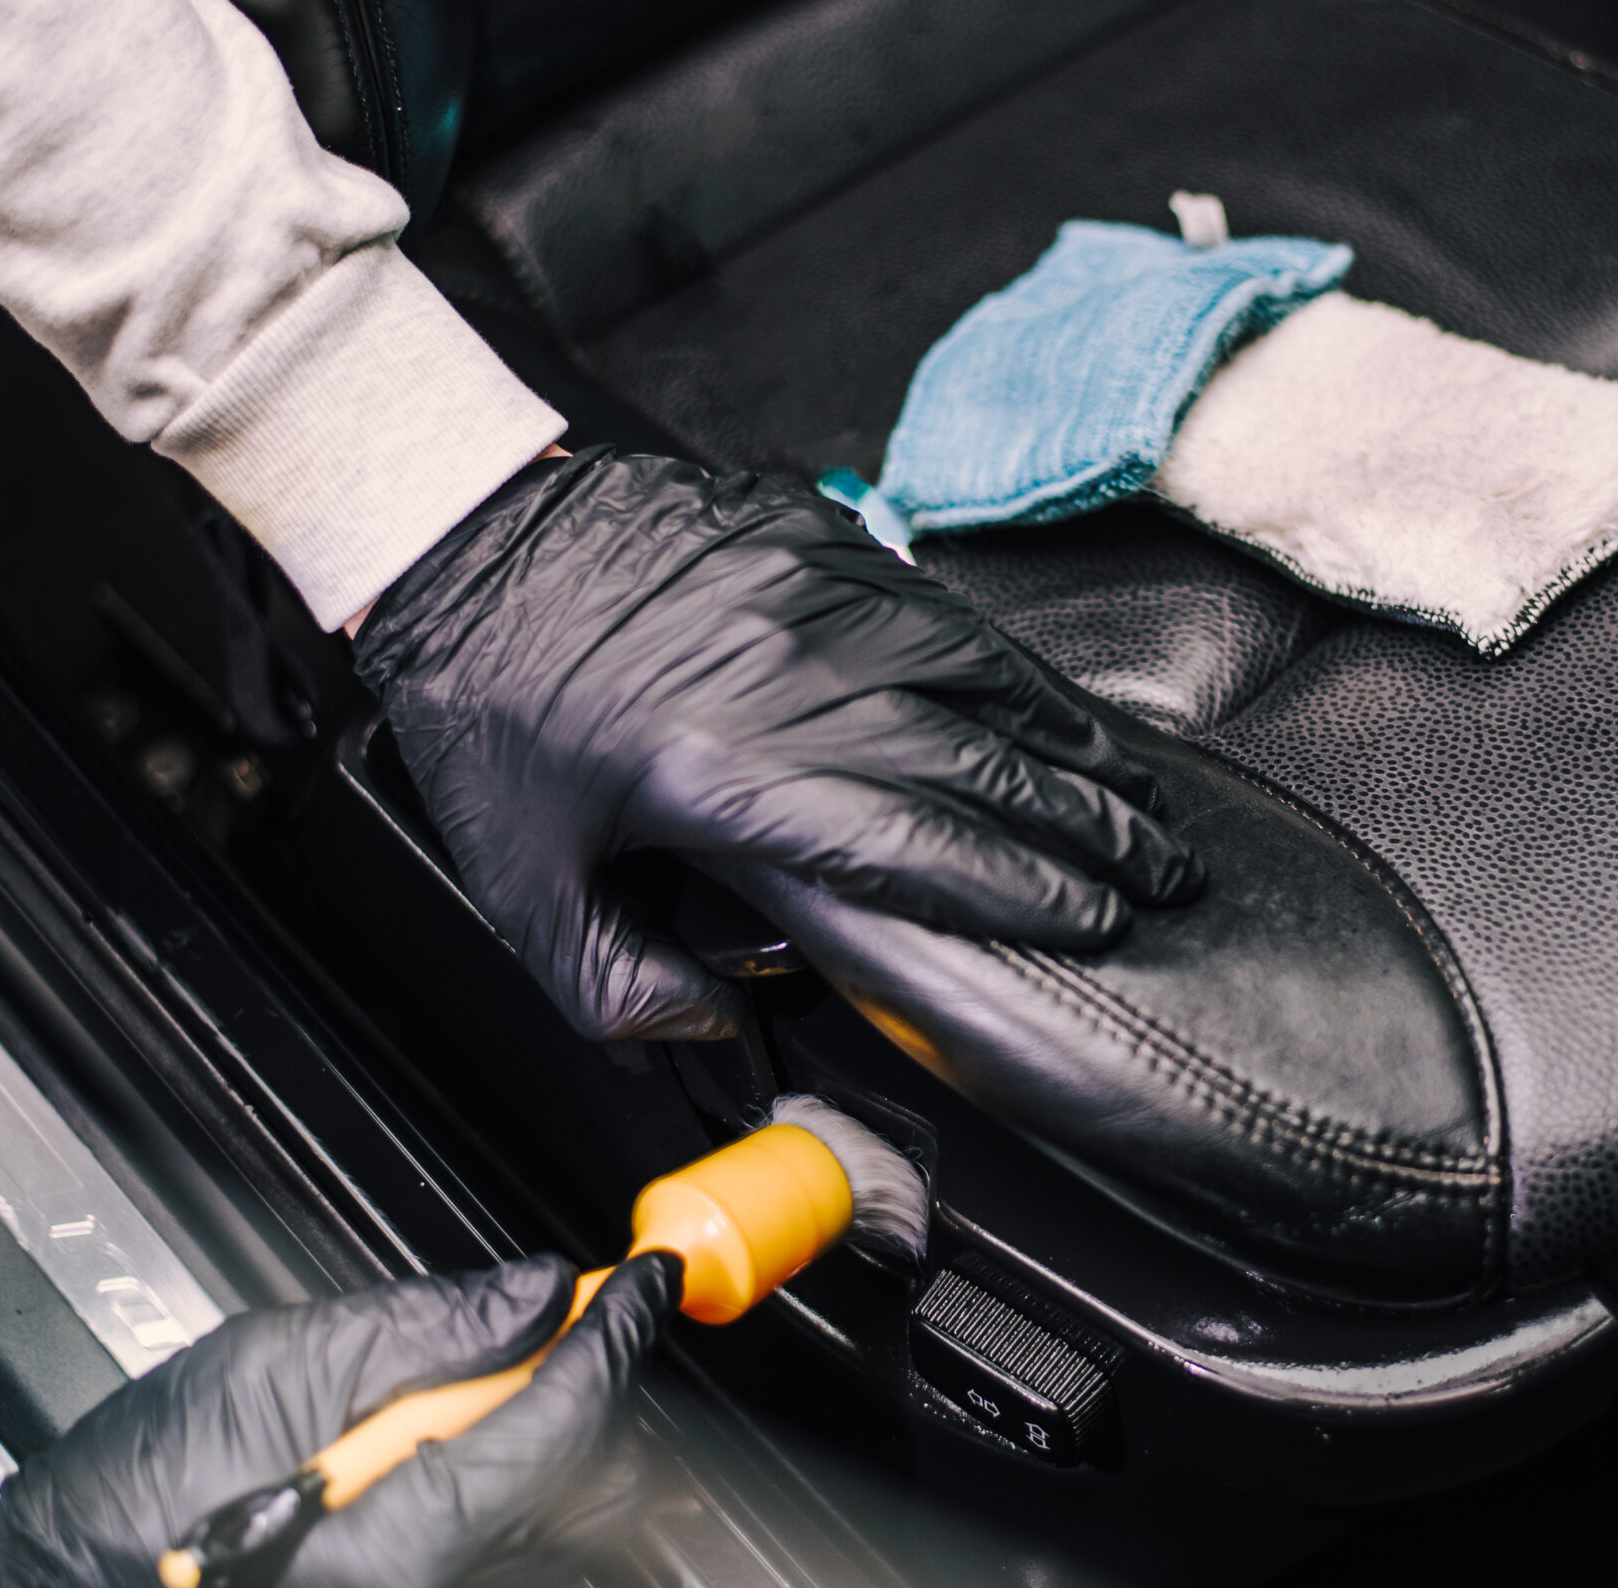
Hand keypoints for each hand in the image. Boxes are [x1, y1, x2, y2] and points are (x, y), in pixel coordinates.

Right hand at [0, 1254, 677, 1587]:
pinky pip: (532, 1560)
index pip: (573, 1422)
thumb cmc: (137, 1503)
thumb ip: (428, 1326)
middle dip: (602, 1382)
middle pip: (603, 1480)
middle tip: (576, 1306)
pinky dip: (534, 1484)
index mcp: (412, 1544)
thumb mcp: (275, 1366)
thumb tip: (537, 1292)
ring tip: (503, 1368)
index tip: (645, 1276)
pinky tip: (470, 1435)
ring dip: (571, 1432)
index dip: (618, 1333)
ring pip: (580, 1523)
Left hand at [351, 451, 1200, 1041]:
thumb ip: (616, 986)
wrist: (461, 531)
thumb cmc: (487, 707)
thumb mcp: (518, 883)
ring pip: (981, 683)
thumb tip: (714, 1025)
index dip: (1018, 891)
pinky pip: (945, 617)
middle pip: (977, 763)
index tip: (1089, 923)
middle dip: (1084, 831)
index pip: (915, 841)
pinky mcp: (818, 544)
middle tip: (1156, 878)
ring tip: (1140, 805)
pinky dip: (1016, 676)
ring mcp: (813, 597)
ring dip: (1073, 753)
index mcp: (723, 771)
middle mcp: (791, 678)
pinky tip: (1057, 713)